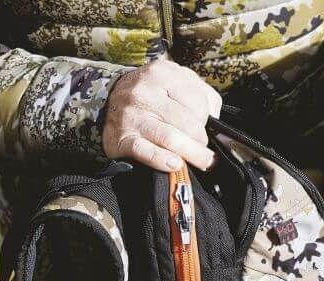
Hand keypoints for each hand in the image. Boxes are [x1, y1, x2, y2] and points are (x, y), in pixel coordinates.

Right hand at [102, 60, 221, 171]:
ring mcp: (132, 115)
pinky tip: (176, 164)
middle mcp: (145, 91)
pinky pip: (147, 152)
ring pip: (171, 138)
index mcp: (161, 73)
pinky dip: (164, 160)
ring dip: (192, 154)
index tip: (205, 129)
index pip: (197, 101)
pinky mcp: (122, 138)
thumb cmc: (150, 96)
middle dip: (201, 141)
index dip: (206, 119)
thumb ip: (199, 93)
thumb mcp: (173, 82)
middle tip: (205, 151)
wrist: (106, 103)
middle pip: (187, 122)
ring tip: (202, 162)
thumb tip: (217, 118)